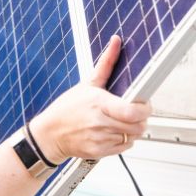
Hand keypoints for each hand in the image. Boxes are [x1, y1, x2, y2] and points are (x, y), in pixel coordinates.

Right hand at [29, 36, 152, 161]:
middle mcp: (101, 123)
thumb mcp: (87, 84)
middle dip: (141, 118)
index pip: (132, 112)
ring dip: (132, 129)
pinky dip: (124, 140)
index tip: (144, 103)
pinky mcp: (100, 152)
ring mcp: (101, 140)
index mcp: (100, 104)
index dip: (145, 109)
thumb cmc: (67, 108)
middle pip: (138, 126)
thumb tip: (116, 42)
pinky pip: (124, 147)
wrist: (49, 134)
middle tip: (134, 111)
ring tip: (121, 120)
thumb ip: (106, 63)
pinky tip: (113, 131)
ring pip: (133, 137)